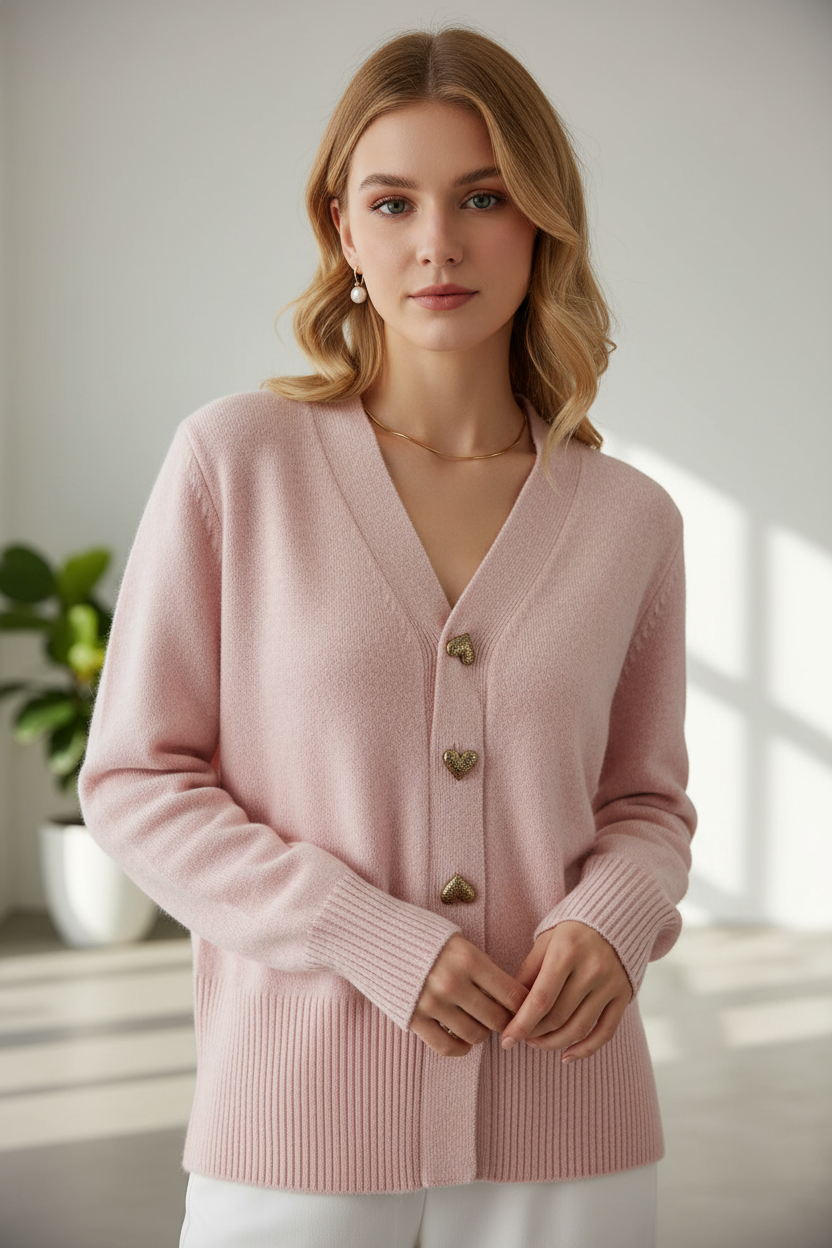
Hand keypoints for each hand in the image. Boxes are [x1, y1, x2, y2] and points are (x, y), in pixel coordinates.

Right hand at [410, 933, 528, 1057]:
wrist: (375, 935)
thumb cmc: (422, 935)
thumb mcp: (457, 941)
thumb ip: (482, 966)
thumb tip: (508, 994)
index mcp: (468, 958)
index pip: (512, 994)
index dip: (524, 1005)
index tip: (524, 1006)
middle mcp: (452, 982)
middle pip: (497, 1019)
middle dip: (505, 1021)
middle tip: (502, 1016)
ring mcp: (432, 1003)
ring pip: (475, 1035)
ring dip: (482, 1032)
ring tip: (479, 1021)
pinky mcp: (413, 1019)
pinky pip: (447, 1047)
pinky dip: (461, 1048)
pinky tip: (463, 1038)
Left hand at [500, 921, 631, 1061]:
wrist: (617, 916)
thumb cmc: (572, 931)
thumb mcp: (546, 942)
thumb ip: (529, 973)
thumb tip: (509, 1008)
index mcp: (567, 951)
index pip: (541, 998)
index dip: (522, 1024)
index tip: (506, 1040)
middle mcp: (592, 969)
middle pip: (558, 1016)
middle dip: (535, 1033)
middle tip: (521, 1038)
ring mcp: (610, 984)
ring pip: (579, 1028)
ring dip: (554, 1043)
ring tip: (538, 1043)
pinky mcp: (624, 995)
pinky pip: (605, 1032)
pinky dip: (586, 1050)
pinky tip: (567, 1056)